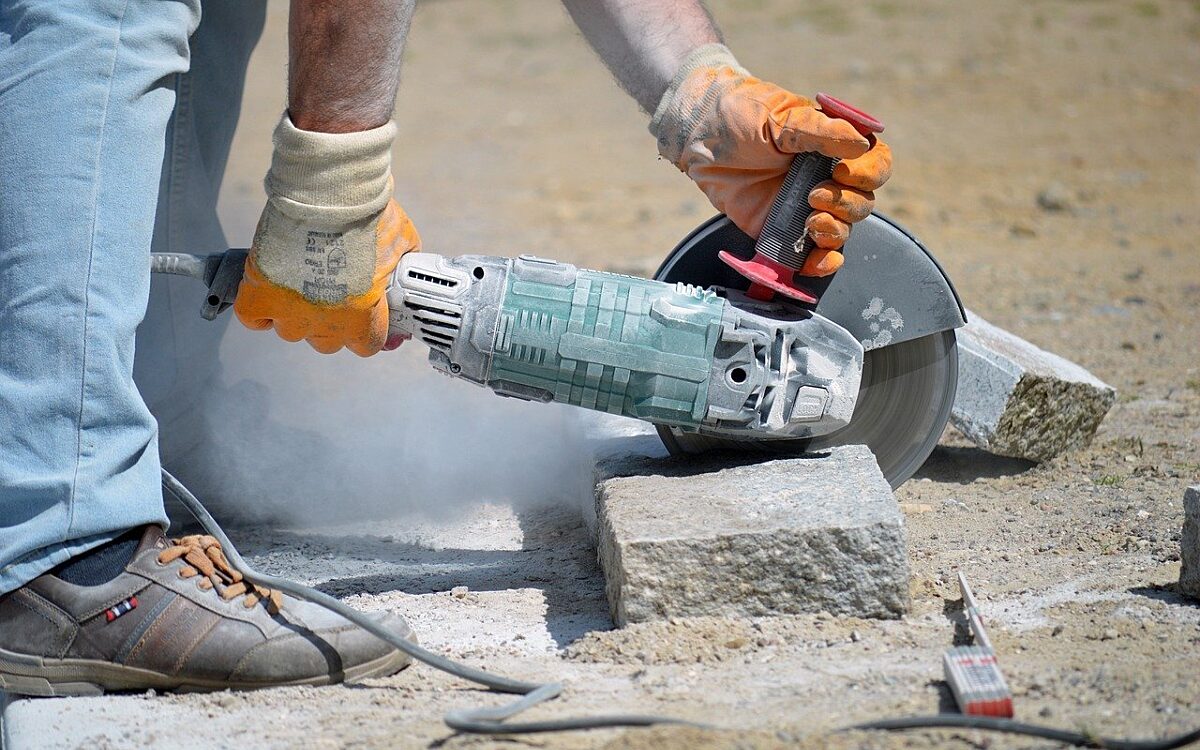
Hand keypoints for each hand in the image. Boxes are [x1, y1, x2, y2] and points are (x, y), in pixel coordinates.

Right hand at [234, 116, 419, 355]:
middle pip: (327, 342)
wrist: (326, 193)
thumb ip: (400, 271)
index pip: (366, 346)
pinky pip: (254, 319)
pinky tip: (268, 291)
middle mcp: (325, 325)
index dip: (366, 329)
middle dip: (331, 321)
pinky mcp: (258, 296)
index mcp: (362, 318)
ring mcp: (289, 314)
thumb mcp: (402, 244)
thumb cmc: (368, 216)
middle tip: (331, 289)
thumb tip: (401, 282)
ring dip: (295, 312)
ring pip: (290, 331)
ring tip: (300, 280)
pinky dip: (259, 309)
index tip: (365, 314)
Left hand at [651, 45, 891, 275]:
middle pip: (863, 202)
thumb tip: (860, 143)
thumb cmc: (743, 113)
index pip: (876, 163)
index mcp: (835, 145)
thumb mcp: (781, 116)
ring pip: (844, 229)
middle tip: (813, 195)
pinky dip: (822, 262)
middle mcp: (827, 176)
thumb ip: (819, 131)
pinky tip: (816, 262)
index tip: (844, 172)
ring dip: (836, 231)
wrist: (700, 134)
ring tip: (810, 221)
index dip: (869, 173)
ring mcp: (807, 205)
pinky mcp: (783, 228)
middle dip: (847, 204)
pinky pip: (814, 252)